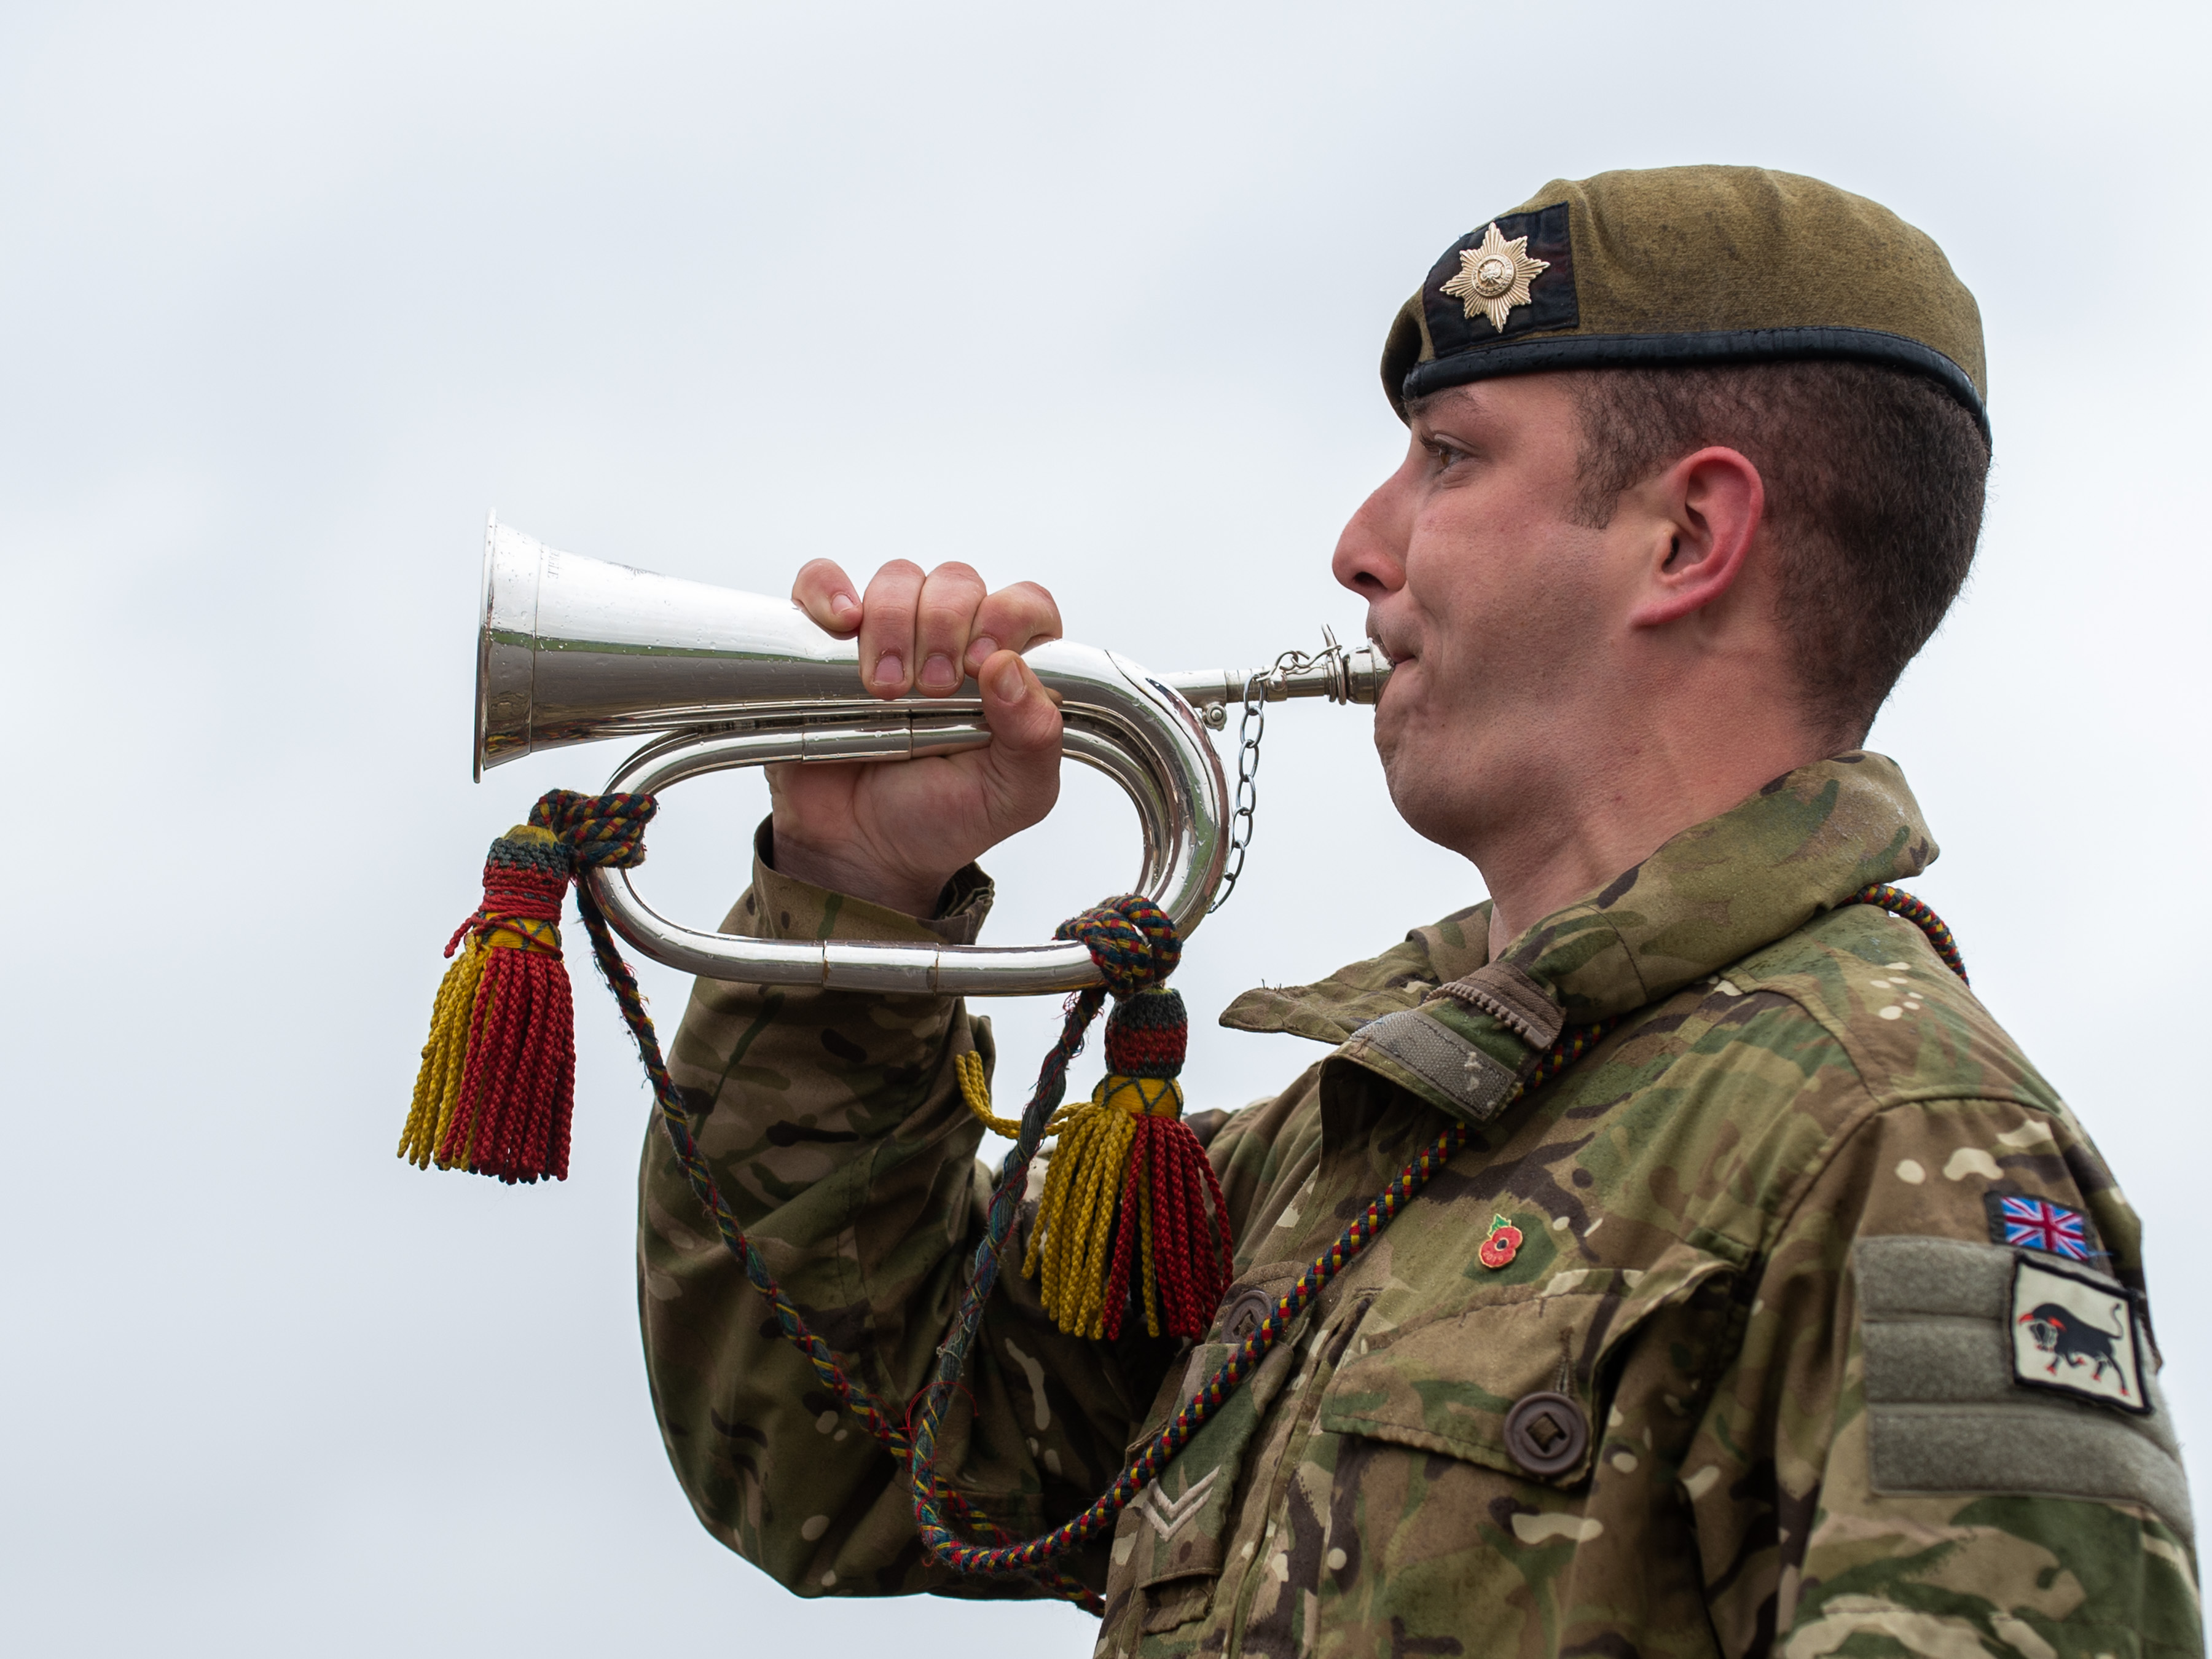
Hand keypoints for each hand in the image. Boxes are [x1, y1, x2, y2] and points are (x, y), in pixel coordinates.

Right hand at [765, 558, 1063, 915]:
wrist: (861, 851)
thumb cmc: (941, 818)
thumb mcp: (1012, 795)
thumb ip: (1035, 738)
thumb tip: (1012, 668)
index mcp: (1006, 669)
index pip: (1024, 605)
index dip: (1007, 619)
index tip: (982, 666)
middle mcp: (952, 641)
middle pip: (957, 583)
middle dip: (945, 627)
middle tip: (931, 690)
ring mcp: (888, 635)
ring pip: (898, 579)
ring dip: (893, 624)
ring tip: (885, 691)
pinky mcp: (825, 639)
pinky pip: (823, 582)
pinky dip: (829, 592)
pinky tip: (842, 626)